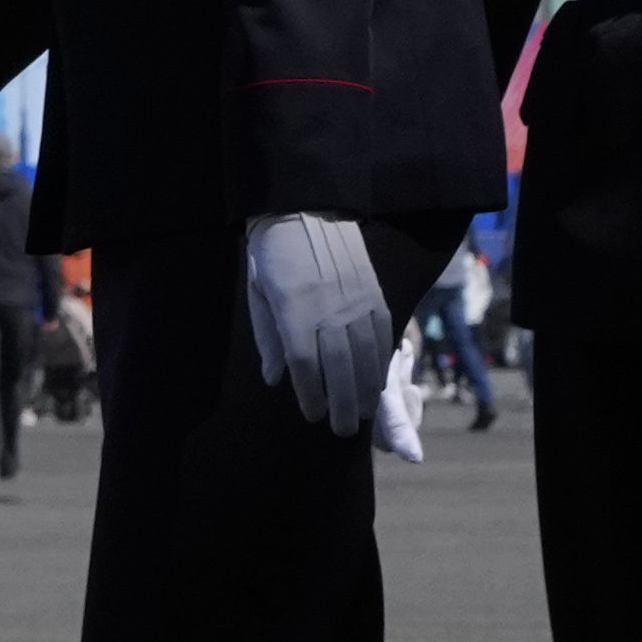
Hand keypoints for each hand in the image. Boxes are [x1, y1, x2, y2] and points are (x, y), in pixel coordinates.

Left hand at [235, 212, 384, 432]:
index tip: (312, 414)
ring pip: (365, 354)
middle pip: (338, 365)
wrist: (306, 212)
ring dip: (365, 389)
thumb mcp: (258, 294)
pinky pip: (382, 334)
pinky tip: (379, 382)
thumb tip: (275, 380)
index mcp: (293, 309)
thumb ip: (268, 338)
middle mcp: (328, 309)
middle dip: (341, 402)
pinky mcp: (374, 293)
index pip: (303, 363)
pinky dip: (381, 362)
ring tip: (363, 414)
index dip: (309, 393)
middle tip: (343, 429)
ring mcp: (355, 301)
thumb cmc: (273, 256)